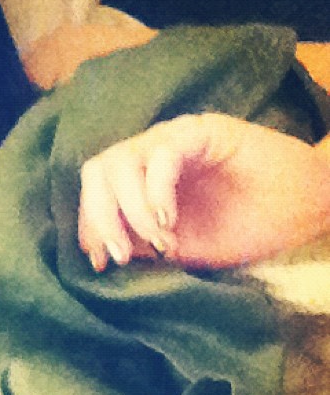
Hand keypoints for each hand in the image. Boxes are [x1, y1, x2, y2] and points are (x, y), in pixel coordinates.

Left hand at [78, 113, 329, 269]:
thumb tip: (100, 252)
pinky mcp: (201, 131)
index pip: (96, 193)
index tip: (100, 263)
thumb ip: (140, 243)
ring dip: (130, 209)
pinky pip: (162, 153)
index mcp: (138, 182)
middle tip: (120, 256)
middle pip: (96, 172)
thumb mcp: (180, 247)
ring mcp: (172, 140)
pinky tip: (171, 222)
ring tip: (159, 242)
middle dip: (100, 218)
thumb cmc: (242, 228)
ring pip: (120, 160)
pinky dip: (157, 191)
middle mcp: (148, 156)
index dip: (90, 227)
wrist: (304, 210)